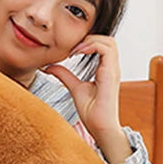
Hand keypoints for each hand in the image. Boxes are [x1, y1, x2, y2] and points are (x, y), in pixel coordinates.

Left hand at [42, 36, 130, 163]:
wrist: (100, 127)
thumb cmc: (92, 111)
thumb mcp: (74, 88)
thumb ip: (64, 75)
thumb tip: (49, 67)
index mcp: (106, 69)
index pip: (102, 45)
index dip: (86, 41)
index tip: (69, 49)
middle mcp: (112, 67)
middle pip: (108, 39)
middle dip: (89, 37)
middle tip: (72, 47)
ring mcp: (113, 70)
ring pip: (109, 41)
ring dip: (90, 40)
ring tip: (74, 50)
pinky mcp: (111, 75)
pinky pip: (107, 51)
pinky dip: (92, 46)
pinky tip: (77, 53)